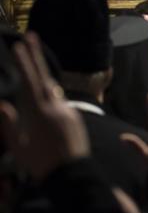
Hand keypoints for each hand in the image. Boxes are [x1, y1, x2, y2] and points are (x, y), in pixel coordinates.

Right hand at [0, 33, 89, 180]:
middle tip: (32, 37)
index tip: (20, 46)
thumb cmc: (40, 165)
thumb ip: (9, 124)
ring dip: (43, 75)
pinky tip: (44, 95)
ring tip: (34, 59)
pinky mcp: (75, 117)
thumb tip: (2, 104)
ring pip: (53, 89)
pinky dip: (50, 95)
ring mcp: (68, 111)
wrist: (72, 175)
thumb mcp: (18, 146)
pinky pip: (60, 101)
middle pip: (44, 77)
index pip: (31, 82)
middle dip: (36, 56)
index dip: (25, 63)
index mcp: (39, 113)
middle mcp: (56, 107)